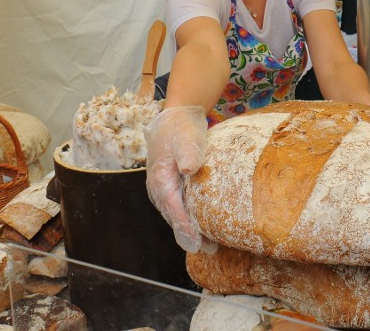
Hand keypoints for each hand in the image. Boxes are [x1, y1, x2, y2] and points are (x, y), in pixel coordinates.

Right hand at [144, 106, 214, 252]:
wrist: (173, 120)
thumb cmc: (181, 128)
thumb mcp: (186, 136)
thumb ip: (188, 152)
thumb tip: (189, 168)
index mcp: (160, 179)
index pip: (173, 207)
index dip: (185, 225)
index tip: (198, 240)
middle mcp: (158, 189)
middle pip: (174, 217)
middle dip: (190, 235)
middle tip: (209, 249)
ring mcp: (163, 191)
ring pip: (176, 216)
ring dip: (191, 232)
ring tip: (211, 246)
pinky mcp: (170, 190)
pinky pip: (179, 210)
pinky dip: (190, 221)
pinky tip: (205, 230)